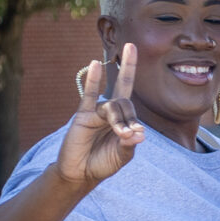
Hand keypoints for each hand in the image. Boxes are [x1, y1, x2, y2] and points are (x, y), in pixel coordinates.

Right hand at [58, 45, 144, 187]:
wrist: (80, 173)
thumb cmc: (102, 164)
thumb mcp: (121, 156)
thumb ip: (128, 145)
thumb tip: (139, 134)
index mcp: (123, 122)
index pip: (132, 112)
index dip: (135, 121)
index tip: (137, 135)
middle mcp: (111, 114)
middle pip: (123, 93)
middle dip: (128, 69)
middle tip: (131, 47)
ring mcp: (97, 113)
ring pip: (112, 106)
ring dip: (118, 119)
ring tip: (121, 134)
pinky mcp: (83, 115)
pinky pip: (88, 94)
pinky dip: (92, 79)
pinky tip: (95, 64)